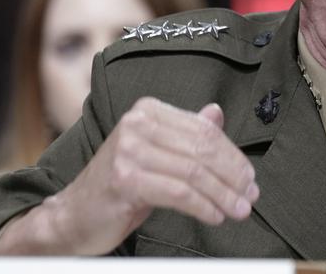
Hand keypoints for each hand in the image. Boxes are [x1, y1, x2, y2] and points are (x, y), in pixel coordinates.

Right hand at [0, 97, 258, 254]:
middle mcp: (137, 123)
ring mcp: (128, 149)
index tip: (250, 178)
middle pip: (202, 150)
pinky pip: (178, 192)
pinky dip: (202, 206)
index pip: (203, 131)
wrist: (75, 214)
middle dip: (232, 176)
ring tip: (238, 210)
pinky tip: (214, 216)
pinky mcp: (124, 178)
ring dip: (222, 195)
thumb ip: (185, 133)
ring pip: (193, 172)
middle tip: (249, 196)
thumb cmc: (121, 185)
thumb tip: (216, 114)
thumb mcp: (157, 153)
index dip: (232, 156)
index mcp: (148, 110)